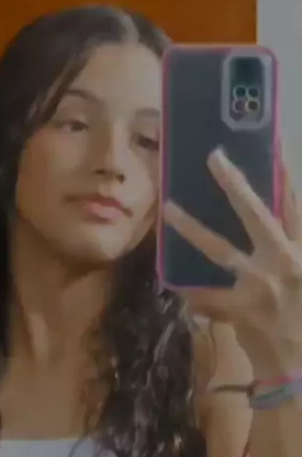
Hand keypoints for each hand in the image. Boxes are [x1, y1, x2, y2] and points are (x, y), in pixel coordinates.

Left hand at [163, 148, 301, 376]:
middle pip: (257, 215)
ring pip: (220, 249)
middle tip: (214, 157)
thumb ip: (293, 253)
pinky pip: (206, 296)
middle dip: (235, 185)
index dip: (285, 177)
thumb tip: (281, 221)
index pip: (294, 208)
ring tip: (167, 208)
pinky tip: (171, 282)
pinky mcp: (240, 309)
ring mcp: (260, 285)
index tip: (274, 147)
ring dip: (192, 228)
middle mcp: (285, 262)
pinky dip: (190, 292)